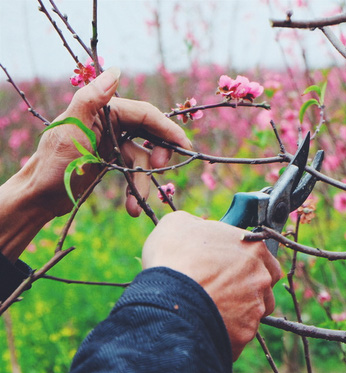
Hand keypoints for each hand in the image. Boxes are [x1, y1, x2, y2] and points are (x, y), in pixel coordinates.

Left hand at [23, 66, 192, 216]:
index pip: (145, 115)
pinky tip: (132, 206)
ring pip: (142, 158)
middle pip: (149, 134)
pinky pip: (134, 172)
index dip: (167, 129)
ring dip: (143, 181)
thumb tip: (116, 71)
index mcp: (103, 110)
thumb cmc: (52, 164)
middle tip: (161, 168)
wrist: (38, 198)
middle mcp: (110, 123)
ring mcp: (112, 143)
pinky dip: (136, 189)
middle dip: (159, 153)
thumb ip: (91, 98)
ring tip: (138, 202)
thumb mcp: (71, 129)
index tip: (183, 145)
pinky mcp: (112, 161)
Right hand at [141, 211, 281, 359]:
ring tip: (211, 312)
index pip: (264, 258)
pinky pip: (238, 335)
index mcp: (254, 249)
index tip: (229, 270)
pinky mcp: (244, 334)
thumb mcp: (179, 224)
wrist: (167, 298)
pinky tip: (205, 327)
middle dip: (247, 290)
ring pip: (253, 313)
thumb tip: (197, 228)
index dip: (246, 265)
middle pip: (263, 287)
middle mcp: (262, 278)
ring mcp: (256, 308)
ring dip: (238, 313)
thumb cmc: (174, 257)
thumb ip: (198, 225)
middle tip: (221, 292)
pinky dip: (225, 333)